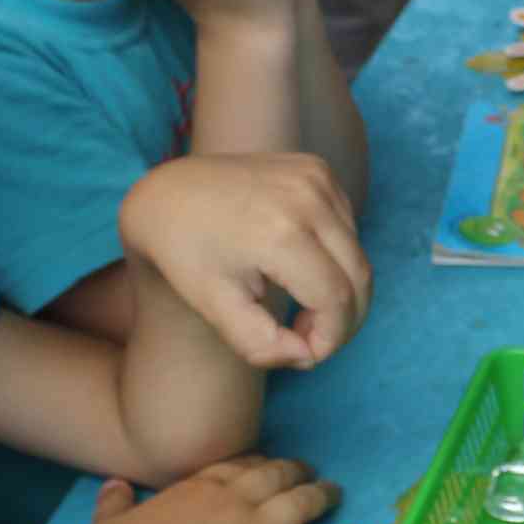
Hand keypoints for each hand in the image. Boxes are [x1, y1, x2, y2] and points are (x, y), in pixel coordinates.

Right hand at [83, 457, 363, 523]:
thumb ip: (114, 500)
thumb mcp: (108, 522)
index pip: (239, 465)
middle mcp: (232, 501)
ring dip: (322, 495)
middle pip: (276, 475)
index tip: (268, 464)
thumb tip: (112, 485)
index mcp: (197, 487)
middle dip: (297, 470)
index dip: (258, 463)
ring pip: (299, 504)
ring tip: (338, 493)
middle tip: (310, 471)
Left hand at [122, 152, 372, 368]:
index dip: (332, 338)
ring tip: (301, 309)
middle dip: (344, 320)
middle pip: (358, 276)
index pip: (336, 299)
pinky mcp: (316, 169)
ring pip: (356, 254)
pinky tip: (302, 271)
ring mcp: (314, 177)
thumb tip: (307, 354)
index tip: (308, 354)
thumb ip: (262, 345)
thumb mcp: (214, 308)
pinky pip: (346, 227)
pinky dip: (335, 259)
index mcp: (280, 233)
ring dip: (341, 291)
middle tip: (312, 339)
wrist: (165, 194)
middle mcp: (306, 198)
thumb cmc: (186, 253)